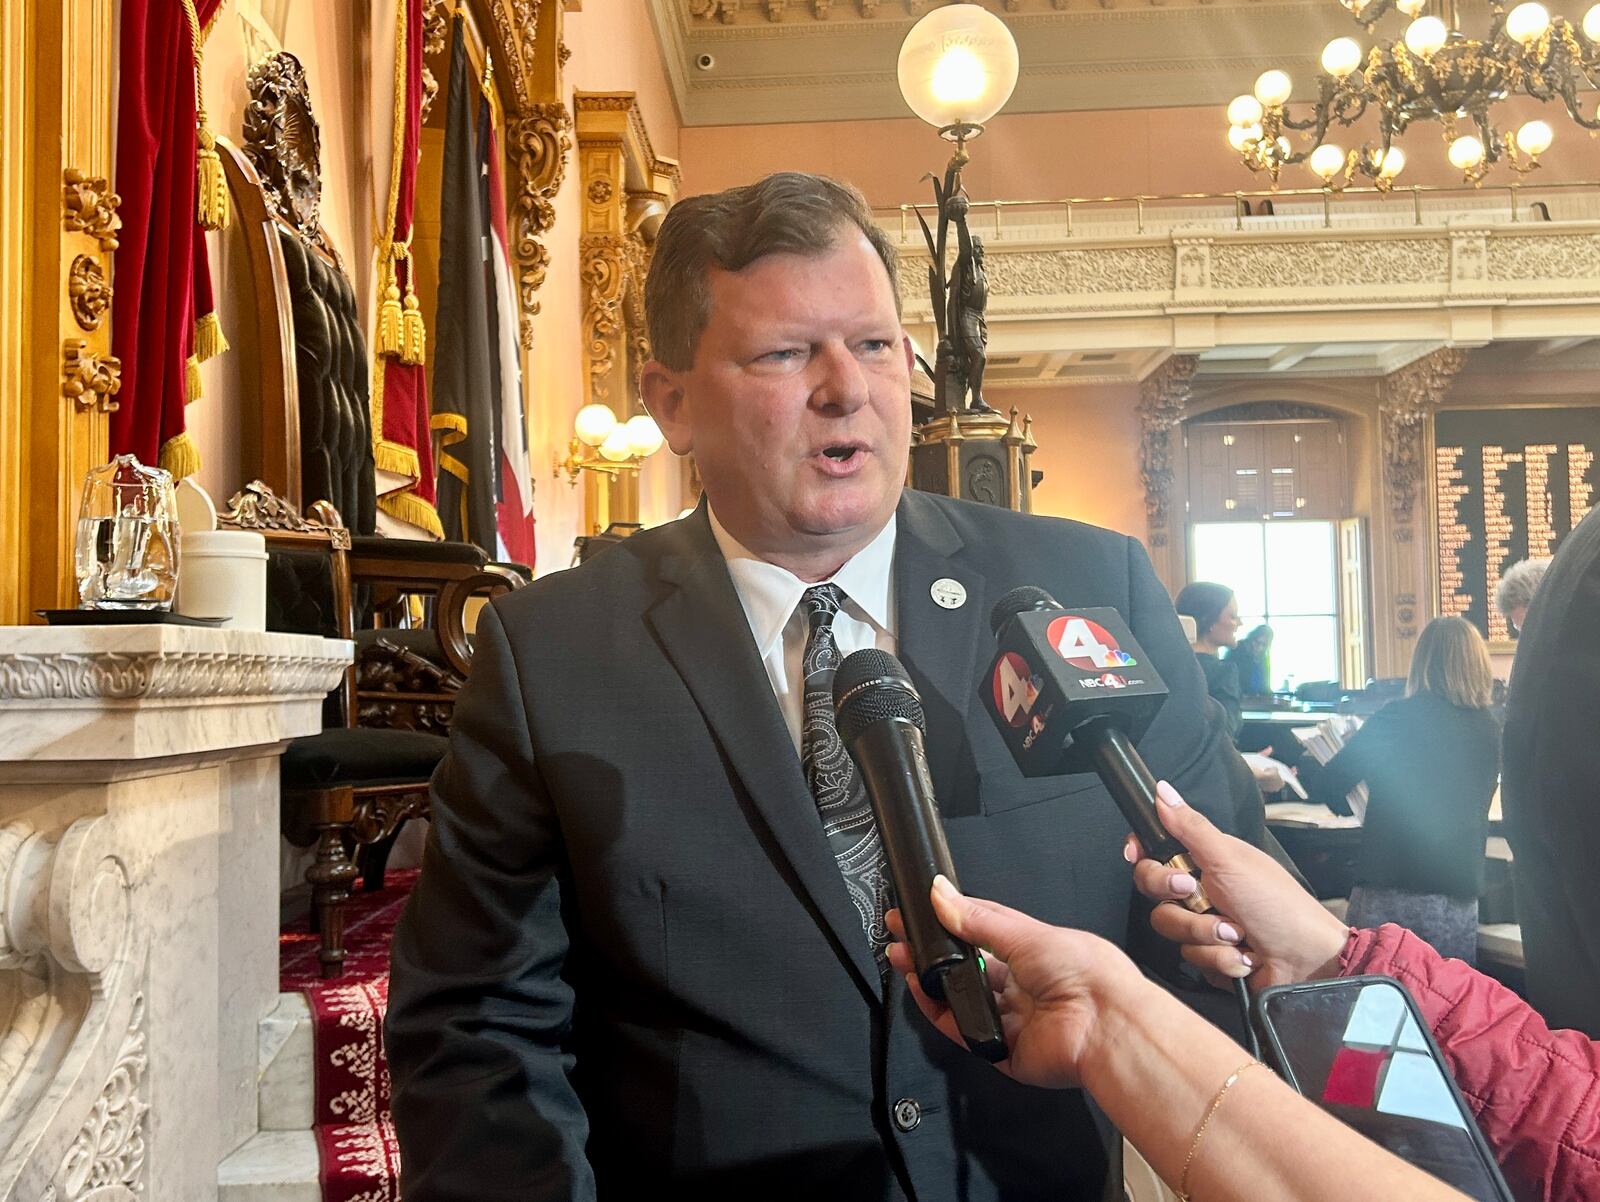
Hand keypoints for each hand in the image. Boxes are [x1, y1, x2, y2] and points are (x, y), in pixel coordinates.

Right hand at [886, 877, 1147, 1088]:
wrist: (1106, 1026)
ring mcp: (1014, 1019)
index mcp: (1036, 952)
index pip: (983, 931)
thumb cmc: (1087, 974)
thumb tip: (941, 894)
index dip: (951, 920)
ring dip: (933, 981)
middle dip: (935, 953)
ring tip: (906, 960)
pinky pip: (965, 1032)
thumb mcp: (1026, 933)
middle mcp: (1025, 985)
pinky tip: (924, 992)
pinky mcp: (1004, 1050)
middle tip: (903, 937)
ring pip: (962, 999)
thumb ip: (977, 919)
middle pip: (968, 968)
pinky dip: (942, 1014)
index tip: (920, 909)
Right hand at [1127, 781, 1349, 990]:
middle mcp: (1200, 891)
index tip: (1137, 854)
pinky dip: (1220, 958)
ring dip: (1206, 935)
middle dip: (1182, 904)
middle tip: (1201, 897)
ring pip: (1170, 928)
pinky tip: (1244, 957)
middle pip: (1153, 892)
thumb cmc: (1277, 903)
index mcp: (1205, 860)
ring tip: (1237, 936)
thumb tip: (1161, 789)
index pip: (1155, 850)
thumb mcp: (1230, 860)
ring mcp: (1203, 924)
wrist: (1306, 961)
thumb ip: (1190, 827)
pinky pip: (1191, 957)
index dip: (1142, 853)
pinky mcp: (1209, 955)